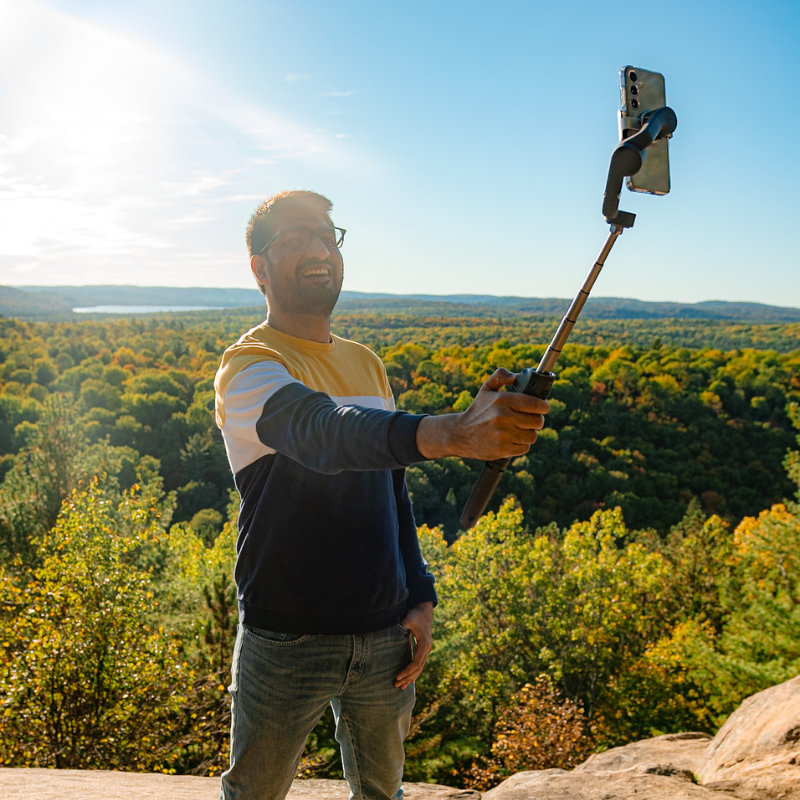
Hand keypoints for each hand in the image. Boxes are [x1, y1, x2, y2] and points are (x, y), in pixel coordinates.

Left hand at [394, 602, 432, 689]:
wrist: (424, 608)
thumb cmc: (415, 614)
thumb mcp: (408, 619)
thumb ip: (401, 626)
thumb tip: (392, 632)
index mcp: (424, 644)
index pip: (416, 662)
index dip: (407, 671)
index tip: (397, 676)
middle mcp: (427, 649)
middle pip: (418, 668)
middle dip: (407, 678)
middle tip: (396, 686)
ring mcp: (427, 649)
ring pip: (420, 668)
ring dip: (411, 677)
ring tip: (401, 687)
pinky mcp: (424, 649)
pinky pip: (420, 664)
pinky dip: (415, 672)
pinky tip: (410, 680)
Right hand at [416, 369, 549, 460]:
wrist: (460, 434)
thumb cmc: (477, 410)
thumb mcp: (486, 389)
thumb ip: (501, 376)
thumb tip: (517, 376)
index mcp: (502, 400)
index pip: (535, 404)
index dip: (543, 406)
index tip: (543, 408)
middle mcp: (503, 417)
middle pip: (537, 421)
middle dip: (536, 421)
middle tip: (529, 420)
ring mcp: (503, 434)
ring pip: (533, 436)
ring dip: (529, 433)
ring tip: (519, 430)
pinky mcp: (503, 449)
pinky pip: (525, 448)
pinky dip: (521, 444)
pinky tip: (511, 439)